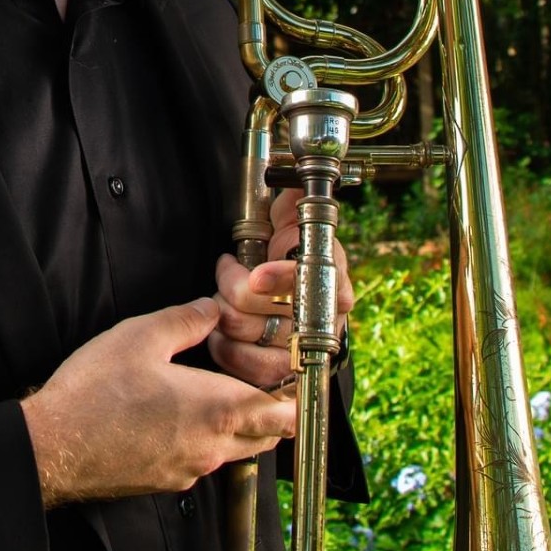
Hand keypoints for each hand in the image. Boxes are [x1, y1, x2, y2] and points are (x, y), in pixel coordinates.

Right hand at [19, 298, 296, 507]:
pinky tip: (177, 413)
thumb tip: (213, 309)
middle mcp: (213, 447)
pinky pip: (205, 460)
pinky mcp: (167, 480)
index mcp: (219, 410)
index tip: (294, 372)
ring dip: (238, 424)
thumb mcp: (141, 336)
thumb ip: (186, 319)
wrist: (54, 447)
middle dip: (272, 407)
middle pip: (269, 435)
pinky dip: (207, 438)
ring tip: (214, 390)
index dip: (299, 395)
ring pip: (237, 449)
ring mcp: (191, 469)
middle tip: (256, 374)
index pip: (289, 415)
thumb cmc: (96, 394)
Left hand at [207, 188, 353, 387]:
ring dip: (227, 317)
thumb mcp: (291, 219)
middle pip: (271, 310)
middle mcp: (324, 315)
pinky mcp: (284, 373)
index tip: (255, 273)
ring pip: (256, 338)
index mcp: (330, 276)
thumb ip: (294, 200)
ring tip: (221, 302)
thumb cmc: (285, 253)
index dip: (280, 277)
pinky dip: (227, 350)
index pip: (310, 281)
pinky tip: (220, 334)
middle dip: (235, 290)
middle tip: (229, 273)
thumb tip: (294, 177)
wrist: (287, 296)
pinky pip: (253, 370)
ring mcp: (306, 347)